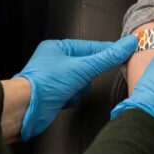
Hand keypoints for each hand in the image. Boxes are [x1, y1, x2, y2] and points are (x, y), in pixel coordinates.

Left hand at [14, 35, 136, 139]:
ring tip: (71, 89)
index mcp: (58, 47)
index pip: (90, 46)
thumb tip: (128, 45)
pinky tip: (64, 99)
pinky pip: (73, 94)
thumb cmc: (45, 84)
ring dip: (79, 88)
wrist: (25, 109)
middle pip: (86, 65)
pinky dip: (72, 98)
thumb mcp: (82, 68)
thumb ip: (108, 58)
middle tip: (88, 76)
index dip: (107, 50)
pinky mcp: (54, 95)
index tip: (125, 51)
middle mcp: (54, 61)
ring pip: (80, 81)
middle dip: (88, 74)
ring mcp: (53, 78)